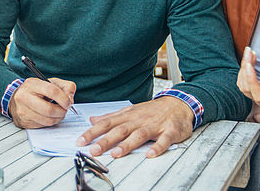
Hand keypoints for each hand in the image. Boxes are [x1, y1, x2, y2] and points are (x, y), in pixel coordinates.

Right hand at [9, 77, 75, 128]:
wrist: (17, 98)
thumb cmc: (36, 90)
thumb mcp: (51, 82)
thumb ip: (65, 86)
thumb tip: (70, 99)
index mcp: (32, 84)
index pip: (52, 91)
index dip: (64, 98)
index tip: (68, 103)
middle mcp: (24, 97)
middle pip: (49, 109)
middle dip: (61, 112)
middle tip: (64, 110)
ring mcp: (23, 111)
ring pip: (47, 120)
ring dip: (58, 118)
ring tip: (59, 113)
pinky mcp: (24, 122)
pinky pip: (43, 126)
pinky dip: (50, 123)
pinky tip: (50, 117)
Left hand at [77, 96, 193, 158]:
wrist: (178, 104)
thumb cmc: (152, 110)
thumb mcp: (129, 110)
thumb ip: (110, 116)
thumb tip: (92, 119)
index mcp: (128, 116)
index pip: (107, 123)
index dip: (93, 132)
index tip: (81, 141)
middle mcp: (138, 120)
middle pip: (120, 130)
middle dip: (105, 140)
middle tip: (93, 150)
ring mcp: (154, 125)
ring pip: (139, 135)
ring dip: (127, 144)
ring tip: (116, 154)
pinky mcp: (169, 131)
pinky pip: (163, 140)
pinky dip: (157, 147)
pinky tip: (150, 154)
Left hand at [237, 47, 259, 108]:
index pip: (259, 94)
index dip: (251, 81)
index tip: (249, 65)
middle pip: (247, 87)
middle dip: (245, 67)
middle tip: (249, 50)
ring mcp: (258, 97)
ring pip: (242, 84)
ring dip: (244, 67)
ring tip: (250, 52)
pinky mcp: (255, 92)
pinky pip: (244, 82)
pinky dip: (244, 70)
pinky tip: (251, 59)